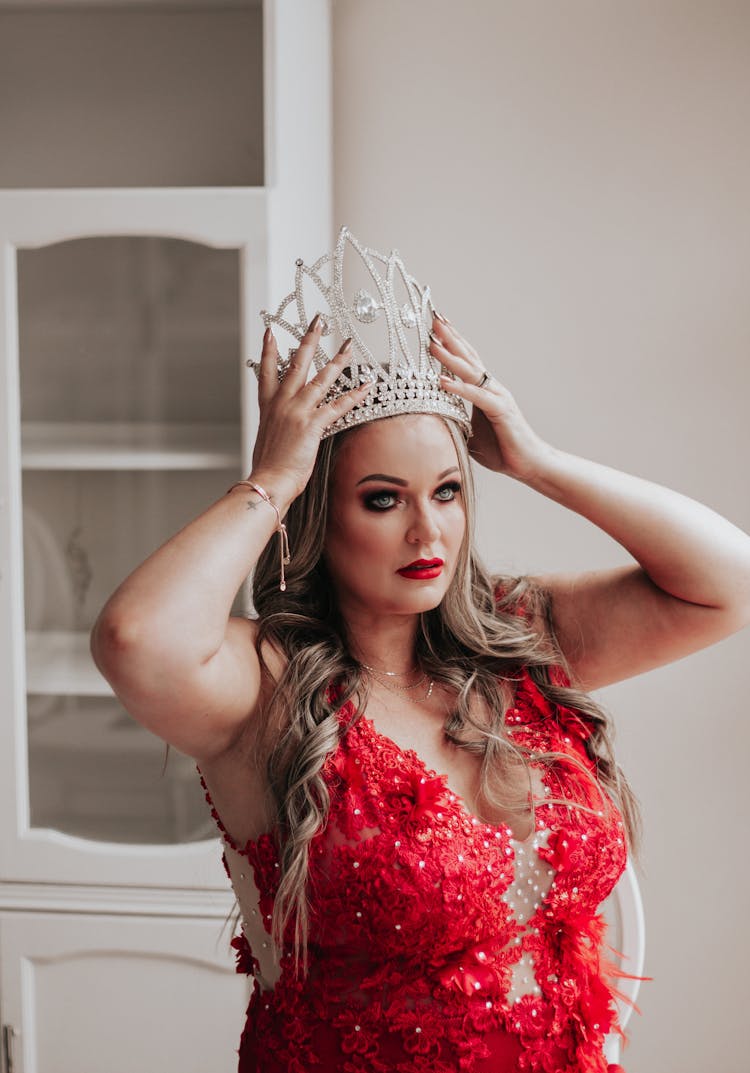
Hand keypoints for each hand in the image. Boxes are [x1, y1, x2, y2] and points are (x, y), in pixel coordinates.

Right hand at [250, 316, 373, 499]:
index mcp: (268, 407)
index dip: (269, 351)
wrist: (269, 481)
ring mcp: (297, 411)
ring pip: (321, 379)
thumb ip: (278, 428)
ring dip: (337, 361)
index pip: (266, 371)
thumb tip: (285, 430)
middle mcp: (282, 404)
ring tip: (349, 345)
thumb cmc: (268, 468)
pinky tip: (367, 385)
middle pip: (297, 364)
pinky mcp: (311, 424)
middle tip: (318, 321)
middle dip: (309, 340)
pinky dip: (354, 395)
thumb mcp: (268, 441)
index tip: (270, 333)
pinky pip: (338, 405)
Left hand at [428, 314, 552, 481]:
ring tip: (432, 343)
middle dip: (450, 338)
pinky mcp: (501, 410)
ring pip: (471, 371)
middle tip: (433, 319)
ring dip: (450, 356)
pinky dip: (459, 387)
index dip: (451, 343)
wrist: (528, 463)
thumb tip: (433, 422)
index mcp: (484, 391)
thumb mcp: (470, 434)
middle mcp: (491, 388)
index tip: (436, 327)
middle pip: (468, 357)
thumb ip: (455, 423)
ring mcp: (497, 397)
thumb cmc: (502, 450)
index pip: (466, 361)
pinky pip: (476, 396)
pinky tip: (443, 380)